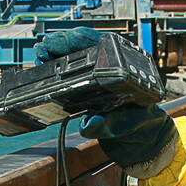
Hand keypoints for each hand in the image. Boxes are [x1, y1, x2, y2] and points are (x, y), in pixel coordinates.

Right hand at [34, 27, 176, 177]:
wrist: (143, 144)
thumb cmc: (144, 129)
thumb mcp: (130, 125)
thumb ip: (112, 123)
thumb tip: (90, 123)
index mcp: (127, 70)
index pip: (103, 45)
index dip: (81, 41)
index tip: (63, 42)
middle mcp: (114, 69)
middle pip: (86, 48)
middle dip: (63, 44)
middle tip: (45, 47)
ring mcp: (101, 80)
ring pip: (77, 59)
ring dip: (58, 55)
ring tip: (42, 53)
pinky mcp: (90, 92)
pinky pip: (72, 76)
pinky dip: (57, 70)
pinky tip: (45, 67)